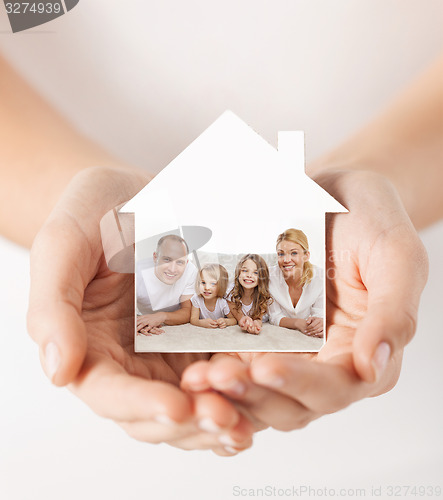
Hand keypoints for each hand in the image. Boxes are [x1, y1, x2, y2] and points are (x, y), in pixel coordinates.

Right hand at [26, 166, 252, 454]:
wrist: (133, 194)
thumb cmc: (92, 214)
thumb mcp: (64, 246)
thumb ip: (53, 307)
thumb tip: (58, 372)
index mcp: (90, 348)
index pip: (110, 393)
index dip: (141, 405)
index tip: (176, 407)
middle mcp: (132, 360)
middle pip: (158, 413)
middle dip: (192, 421)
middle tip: (228, 418)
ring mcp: (172, 351)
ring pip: (196, 402)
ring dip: (224, 414)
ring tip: (252, 417)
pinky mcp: (205, 336)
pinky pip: (226, 368)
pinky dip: (246, 384)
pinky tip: (269, 381)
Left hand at [182, 170, 427, 431]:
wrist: (332, 193)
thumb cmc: (371, 218)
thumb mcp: (395, 255)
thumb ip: (393, 312)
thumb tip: (372, 367)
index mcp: (364, 351)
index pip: (335, 386)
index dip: (300, 383)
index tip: (264, 366)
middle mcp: (326, 360)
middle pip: (290, 401)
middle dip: (253, 393)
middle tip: (215, 376)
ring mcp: (290, 349)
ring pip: (258, 389)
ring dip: (227, 390)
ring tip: (197, 377)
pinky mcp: (260, 334)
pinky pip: (236, 358)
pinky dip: (216, 365)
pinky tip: (192, 360)